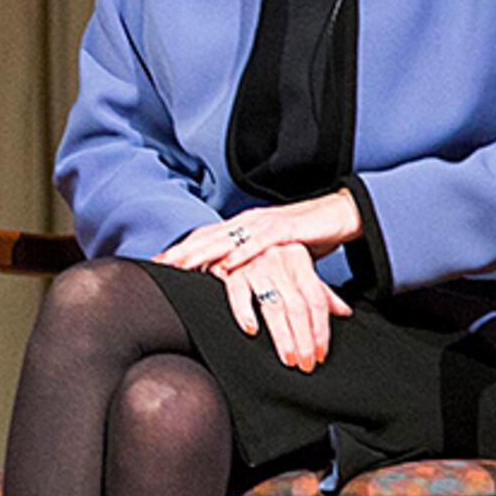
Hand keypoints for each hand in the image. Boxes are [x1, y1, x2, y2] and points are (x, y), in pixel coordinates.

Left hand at [153, 193, 362, 276]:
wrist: (339, 215)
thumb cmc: (304, 235)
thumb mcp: (270, 252)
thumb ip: (249, 263)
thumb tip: (228, 280)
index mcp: (242, 227)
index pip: (203, 238)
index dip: (179, 250)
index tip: (156, 263)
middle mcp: (248, 222)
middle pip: (207, 237)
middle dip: (181, 252)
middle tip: (157, 266)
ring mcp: (265, 224)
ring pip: (226, 238)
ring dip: (202, 252)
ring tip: (181, 265)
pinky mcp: (286, 229)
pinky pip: (260, 242)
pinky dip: (242, 252)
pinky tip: (227, 263)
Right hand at [216, 239, 350, 369]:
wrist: (229, 236)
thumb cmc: (267, 257)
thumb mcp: (298, 269)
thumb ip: (319, 291)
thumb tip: (343, 311)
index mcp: (299, 260)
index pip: (316, 301)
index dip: (320, 330)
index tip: (320, 353)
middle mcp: (279, 261)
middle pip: (298, 308)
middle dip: (304, 340)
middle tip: (305, 363)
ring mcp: (255, 266)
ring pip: (274, 307)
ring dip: (282, 337)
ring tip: (288, 358)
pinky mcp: (231, 271)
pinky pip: (238, 295)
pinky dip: (244, 313)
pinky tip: (252, 331)